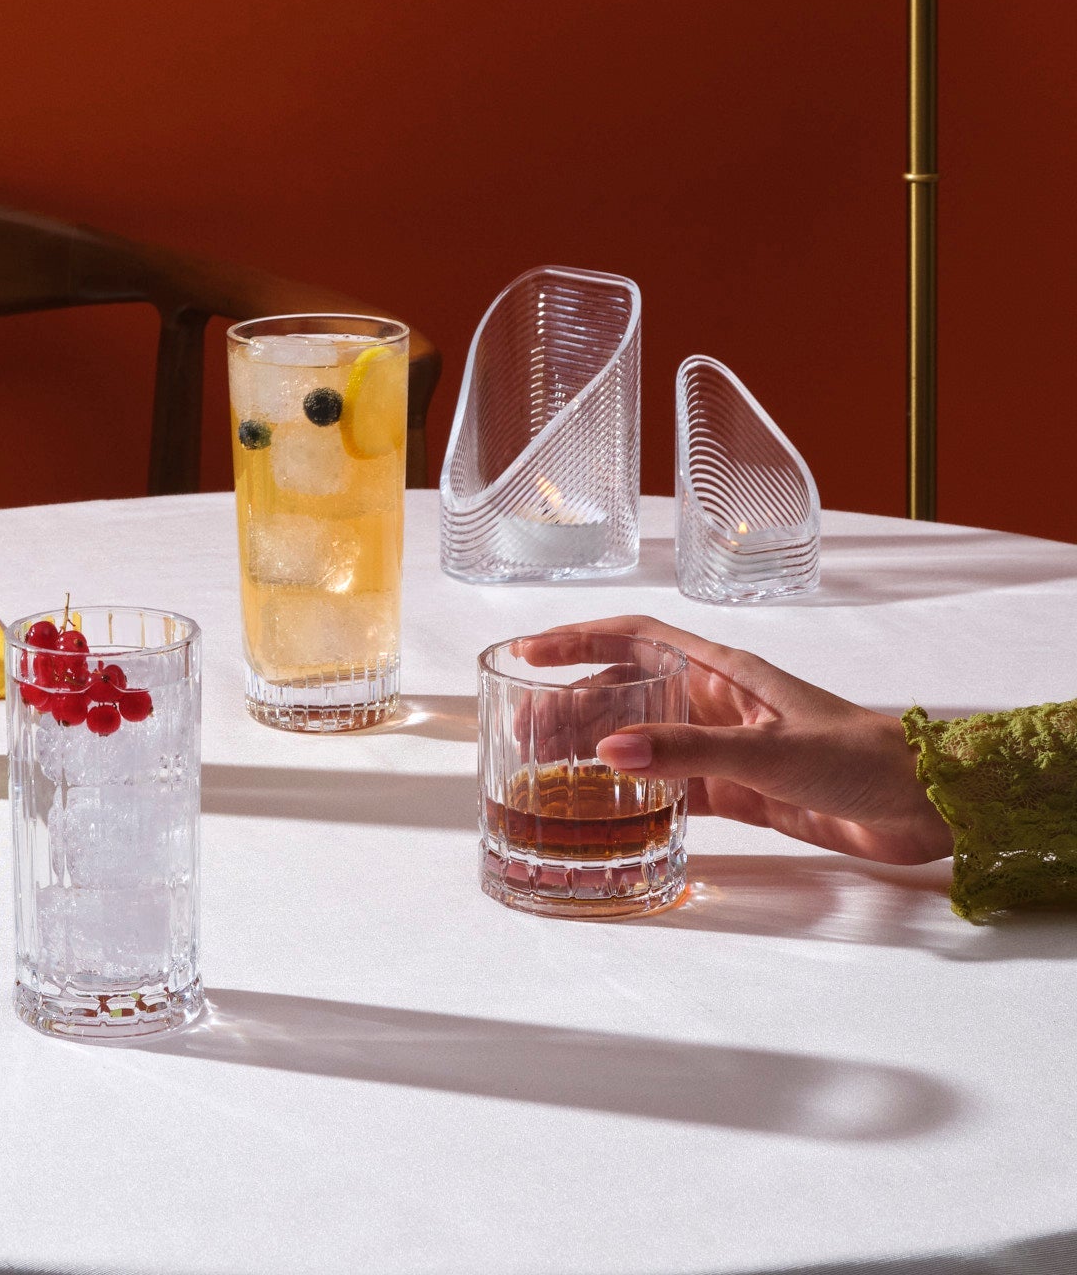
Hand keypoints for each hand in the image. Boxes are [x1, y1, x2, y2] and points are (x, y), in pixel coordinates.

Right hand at [522, 615, 952, 864]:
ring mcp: (726, 746)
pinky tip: (608, 807)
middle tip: (522, 726)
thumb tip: (610, 749)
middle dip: (572, 702)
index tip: (529, 651)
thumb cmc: (860, 757)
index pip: (634, 639)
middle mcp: (716, 701)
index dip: (578, 639)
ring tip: (547, 766)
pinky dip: (636, 794)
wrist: (924, 804)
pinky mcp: (741, 790)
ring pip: (641, 738)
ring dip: (596, 746)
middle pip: (626, 691)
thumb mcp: (769, 751)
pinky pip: (672, 786)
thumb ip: (689, 752)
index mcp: (722, 671)